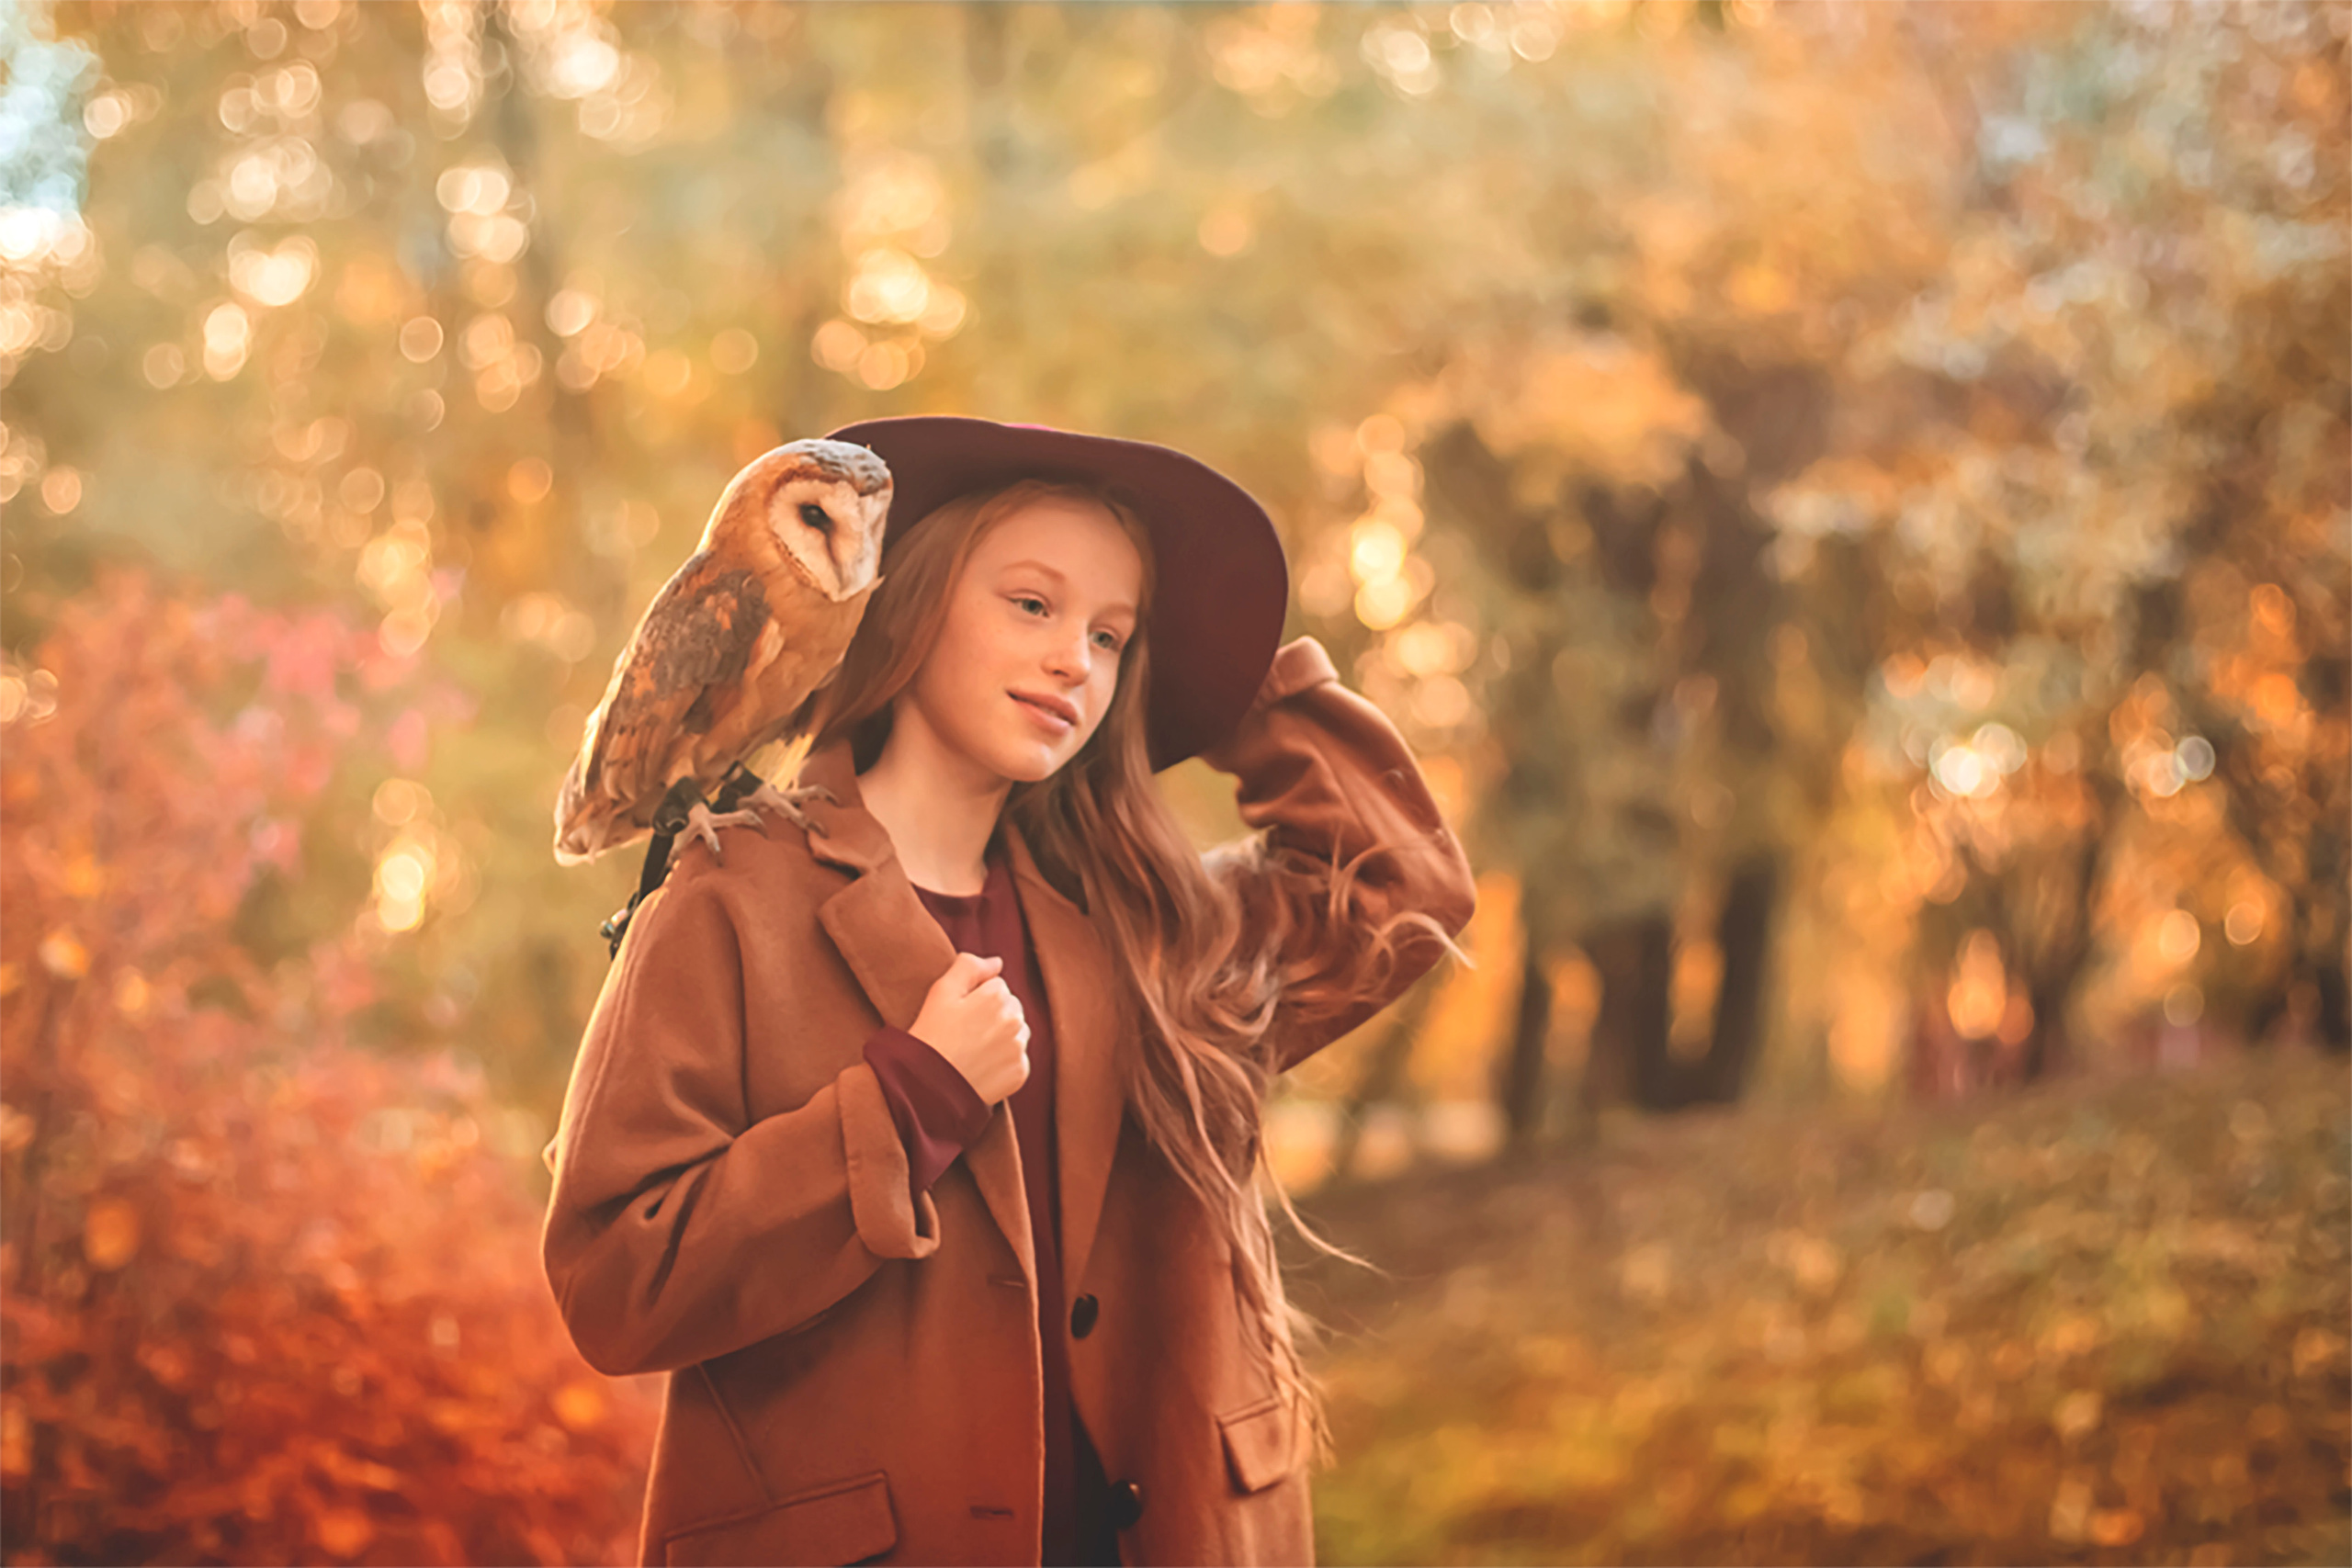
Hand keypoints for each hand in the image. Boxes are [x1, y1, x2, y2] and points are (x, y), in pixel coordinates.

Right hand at [909, 951, 1029, 1104]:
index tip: (959, 1014)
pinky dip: (1004, 1061)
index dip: (975, 997)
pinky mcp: (1020, 1073)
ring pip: (1017, 1031)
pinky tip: (982, 1066)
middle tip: (965, 1032)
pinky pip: (1018, 1058)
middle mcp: (1014, 1020)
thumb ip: (969, 966)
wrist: (926, 1086)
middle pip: (1010, 1007)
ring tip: (973, 1049)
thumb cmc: (930, 1036)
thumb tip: (997, 962)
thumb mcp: (941, 991)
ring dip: (1002, 1036)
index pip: (996, 985)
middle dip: (993, 1014)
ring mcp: (1019, 1048)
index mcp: (996, 996)